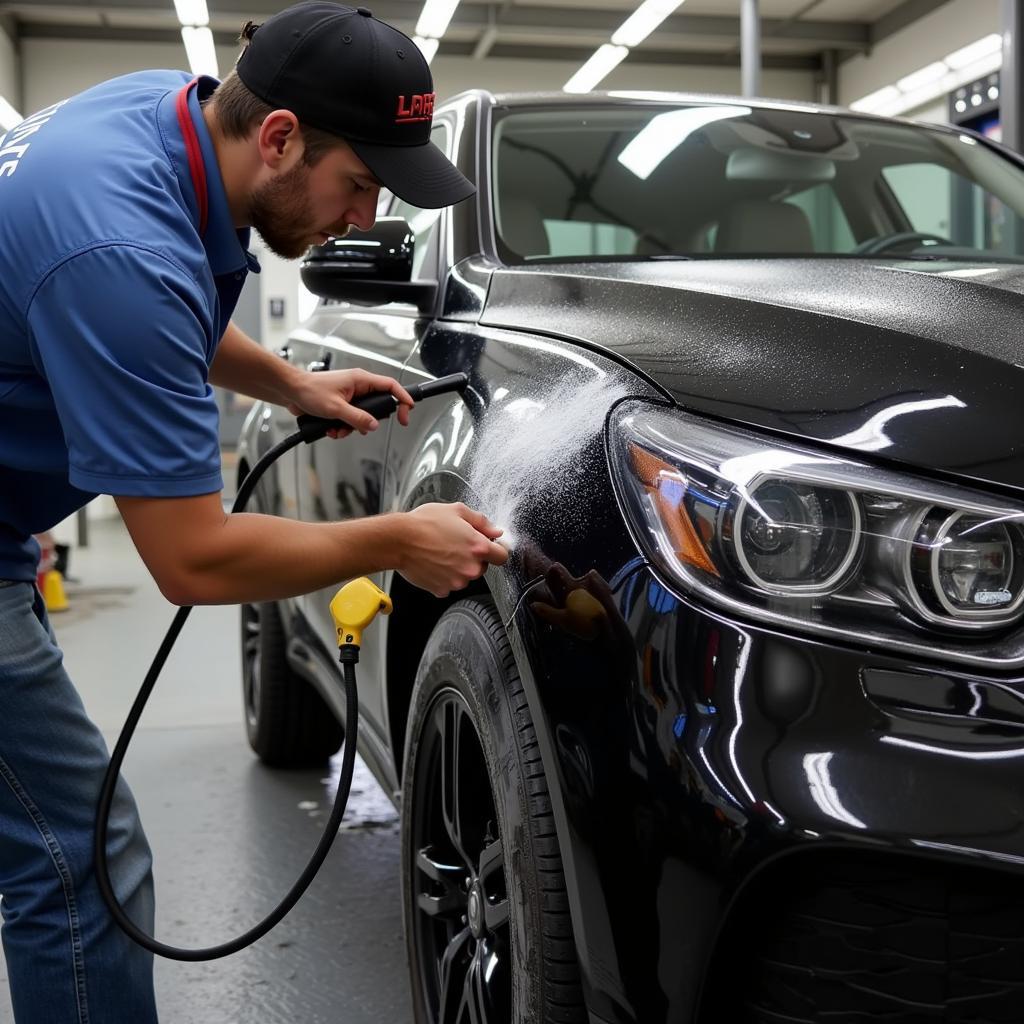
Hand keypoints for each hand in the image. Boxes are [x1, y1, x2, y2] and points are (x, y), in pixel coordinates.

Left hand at [286, 368, 414, 437]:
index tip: (407, 412)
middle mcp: (357, 387)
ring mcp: (349, 397)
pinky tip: (330, 429)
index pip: (390, 387)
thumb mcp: (336, 408)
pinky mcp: (341, 405)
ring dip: (351, 427)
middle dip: (367, 421)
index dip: (402, 398)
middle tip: (362, 428)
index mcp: (360, 380)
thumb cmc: (310, 390)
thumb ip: (357, 418)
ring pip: (362, 417)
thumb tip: (373, 425)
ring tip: (337, 429)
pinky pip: (350, 420)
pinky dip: (342, 427)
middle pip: (376, 407)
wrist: (291, 391)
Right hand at [398, 503, 508, 597]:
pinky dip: (443, 576)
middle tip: (455, 544)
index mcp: (478, 547)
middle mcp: (470, 568)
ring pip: (465, 577)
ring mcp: (456, 581)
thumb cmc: (424, 523)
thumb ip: (481, 522)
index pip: (502, 556)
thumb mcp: (457, 511)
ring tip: (440, 552)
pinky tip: (433, 562)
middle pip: (482, 567)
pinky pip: (448, 584)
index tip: (488, 546)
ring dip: (458, 567)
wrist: (398, 540)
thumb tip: (496, 531)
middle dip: (473, 557)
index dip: (496, 549)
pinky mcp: (442, 590)